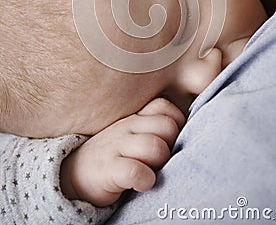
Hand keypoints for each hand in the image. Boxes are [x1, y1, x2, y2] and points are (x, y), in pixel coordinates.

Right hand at [60, 98, 184, 205]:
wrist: (73, 173)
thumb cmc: (113, 153)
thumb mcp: (131, 133)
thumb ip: (153, 126)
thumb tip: (188, 130)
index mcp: (135, 117)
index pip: (164, 106)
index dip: (175, 122)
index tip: (170, 139)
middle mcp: (127, 127)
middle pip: (167, 127)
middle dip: (172, 144)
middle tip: (163, 159)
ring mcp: (116, 146)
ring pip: (155, 147)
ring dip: (160, 163)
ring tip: (152, 171)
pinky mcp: (108, 170)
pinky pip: (135, 171)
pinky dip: (145, 180)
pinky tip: (142, 184)